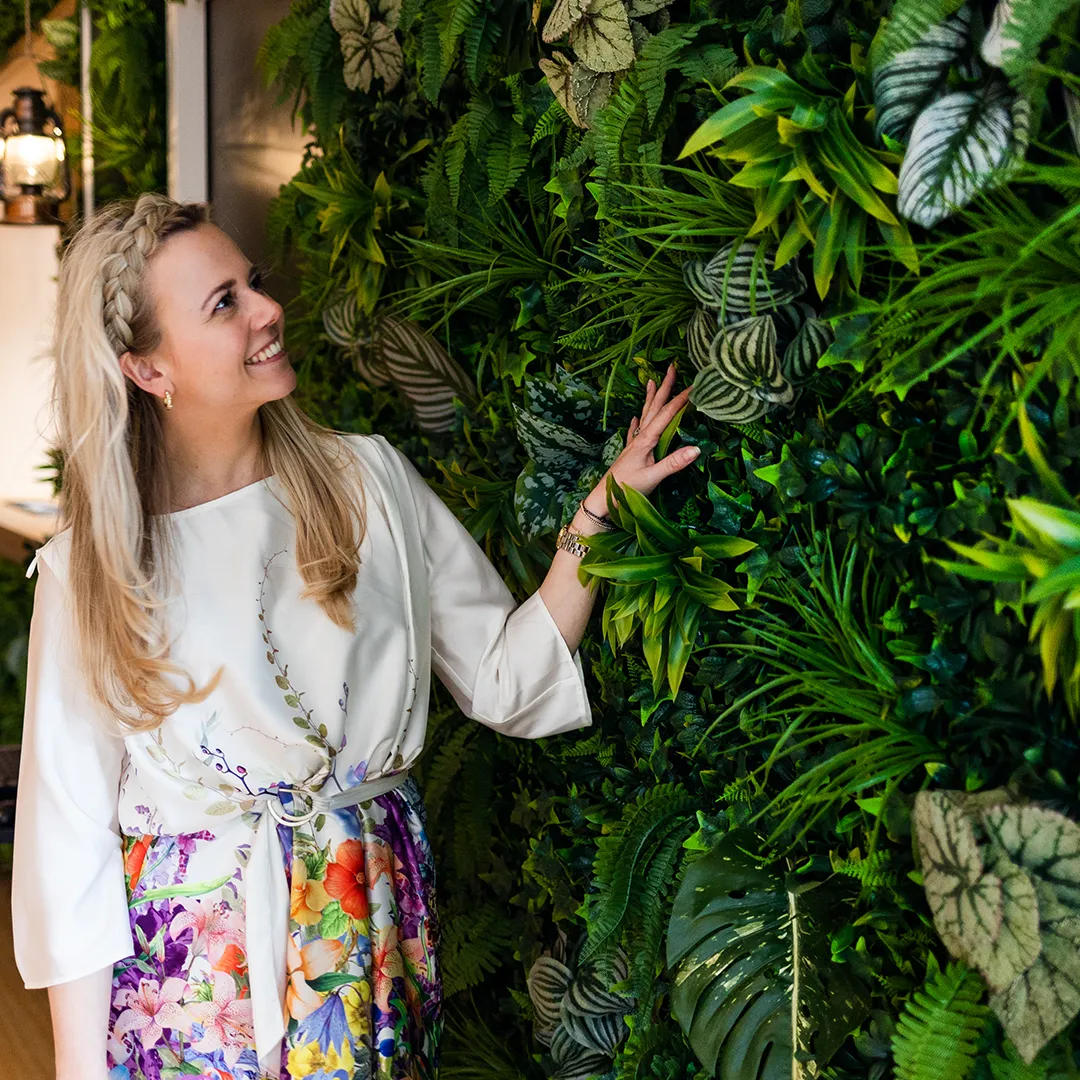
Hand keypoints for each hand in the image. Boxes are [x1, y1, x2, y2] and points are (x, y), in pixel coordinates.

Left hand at [581, 363, 698, 518]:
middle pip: (654, 407)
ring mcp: (633, 444)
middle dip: (664, 388)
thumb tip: (697, 449)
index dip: (682, 399)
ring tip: (652, 381)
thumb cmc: (626, 489)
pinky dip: (637, 421)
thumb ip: (673, 464)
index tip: (696, 385)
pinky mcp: (629, 453)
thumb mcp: (653, 478)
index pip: (667, 415)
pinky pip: (635, 431)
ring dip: (650, 398)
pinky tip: (635, 417)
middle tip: (671, 368)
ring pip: (645, 415)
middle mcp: (639, 438)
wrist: (602, 500)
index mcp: (646, 440)